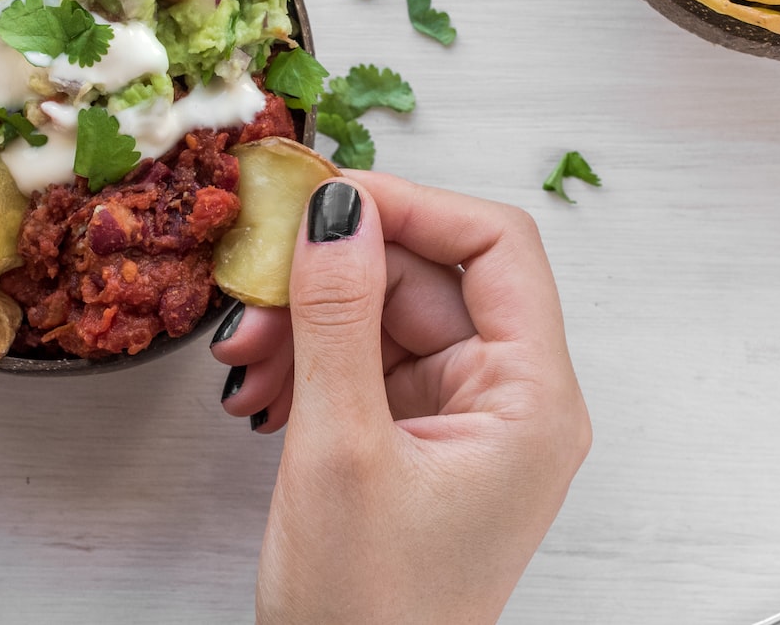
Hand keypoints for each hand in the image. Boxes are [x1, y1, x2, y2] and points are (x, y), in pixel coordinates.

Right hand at [210, 173, 591, 624]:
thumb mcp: (339, 451)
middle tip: (259, 279)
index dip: (414, 205)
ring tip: (245, 356)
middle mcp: (513, 402)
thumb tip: (337, 212)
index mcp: (533, 401)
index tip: (332, 196)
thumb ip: (336, 318)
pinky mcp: (420, 442)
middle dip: (338, 273)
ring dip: (312, 322)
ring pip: (390, 319)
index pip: (498, 247)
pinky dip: (313, 364)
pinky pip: (370, 365)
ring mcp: (466, 422)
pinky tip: (261, 389)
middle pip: (433, 278)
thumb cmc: (368, 615)